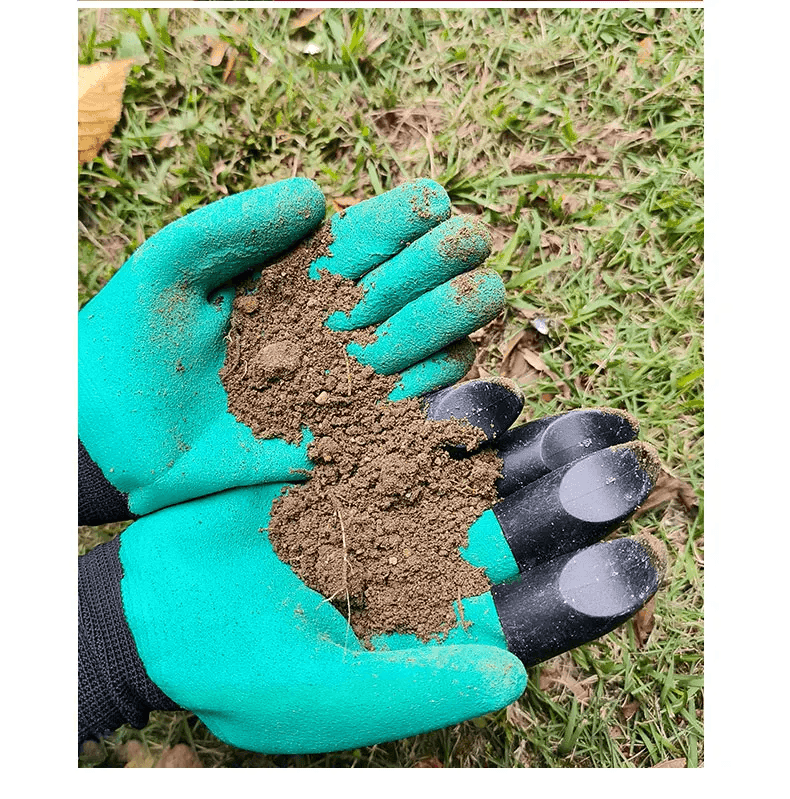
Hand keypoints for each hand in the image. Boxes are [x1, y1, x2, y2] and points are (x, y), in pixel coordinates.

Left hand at [78, 178, 501, 519]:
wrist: (131, 440)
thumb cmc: (136, 344)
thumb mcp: (171, 268)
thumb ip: (236, 222)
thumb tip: (319, 196)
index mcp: (317, 257)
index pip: (407, 214)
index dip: (422, 211)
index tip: (411, 220)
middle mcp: (358, 302)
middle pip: (458, 258)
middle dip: (439, 265)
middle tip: (369, 299)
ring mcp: (374, 360)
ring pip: (467, 319)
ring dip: (437, 322)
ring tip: (367, 352)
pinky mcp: (374, 416)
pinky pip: (444, 385)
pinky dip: (434, 377)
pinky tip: (382, 388)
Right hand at [79, 380, 662, 753]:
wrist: (163, 601)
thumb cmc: (239, 669)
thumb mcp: (325, 692)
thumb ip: (419, 687)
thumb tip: (516, 681)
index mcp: (434, 630)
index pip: (525, 614)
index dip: (583, 592)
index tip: (638, 565)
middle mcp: (428, 563)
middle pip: (517, 530)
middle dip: (570, 502)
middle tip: (629, 472)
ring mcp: (395, 507)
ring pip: (480, 474)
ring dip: (535, 452)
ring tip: (594, 427)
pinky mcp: (356, 463)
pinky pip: (413, 434)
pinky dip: (454, 415)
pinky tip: (497, 390)